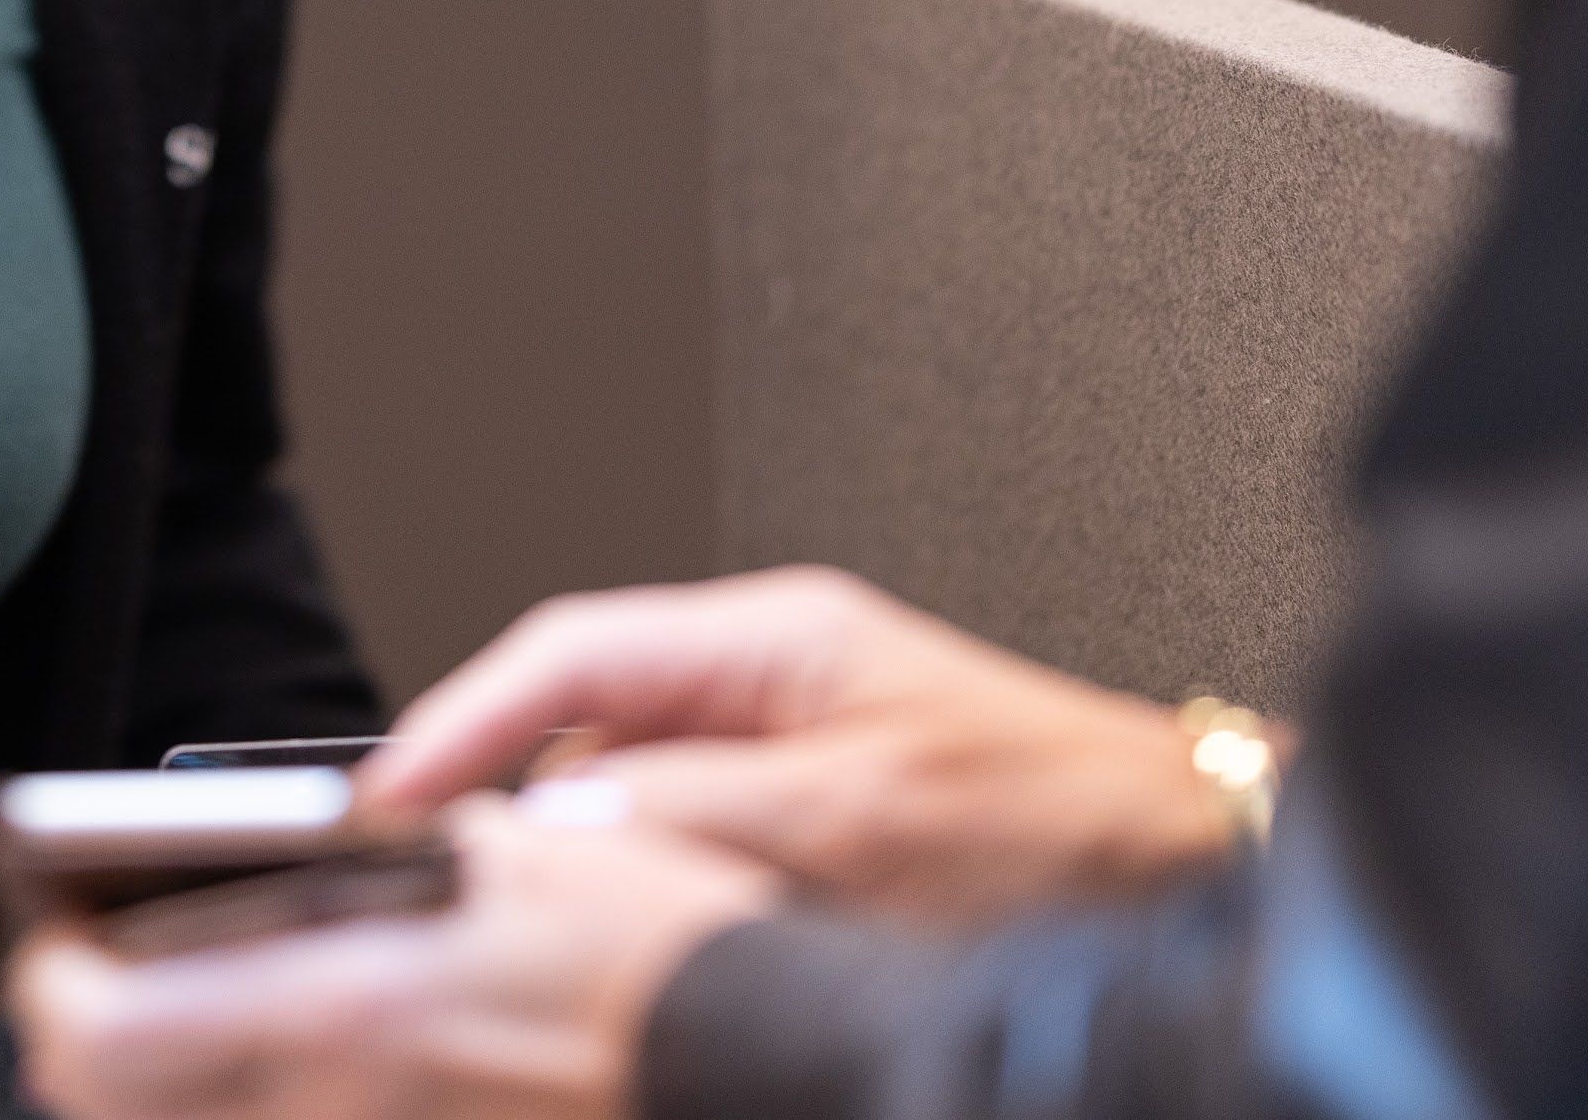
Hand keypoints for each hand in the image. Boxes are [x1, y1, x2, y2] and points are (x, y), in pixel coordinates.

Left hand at [8, 794, 774, 1119]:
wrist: (763, 1061)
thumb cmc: (660, 954)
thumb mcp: (507, 849)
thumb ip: (380, 850)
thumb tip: (300, 842)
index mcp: (341, 1008)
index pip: (96, 1030)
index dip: (49, 978)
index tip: (55, 931)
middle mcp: (333, 1106)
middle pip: (113, 1099)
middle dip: (87, 1032)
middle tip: (100, 973)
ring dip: (164, 1071)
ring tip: (179, 1005)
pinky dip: (250, 1099)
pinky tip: (285, 1059)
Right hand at [364, 567, 1248, 925]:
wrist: (1193, 869)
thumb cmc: (1065, 823)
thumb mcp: (858, 824)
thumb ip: (697, 817)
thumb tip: (558, 830)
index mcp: (775, 642)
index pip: (569, 656)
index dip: (465, 722)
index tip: (394, 793)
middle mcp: (771, 684)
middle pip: (583, 725)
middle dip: (502, 797)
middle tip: (434, 874)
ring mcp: (788, 754)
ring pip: (629, 799)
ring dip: (580, 861)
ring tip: (529, 926)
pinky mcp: (810, 826)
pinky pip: (686, 851)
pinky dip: (645, 897)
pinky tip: (635, 946)